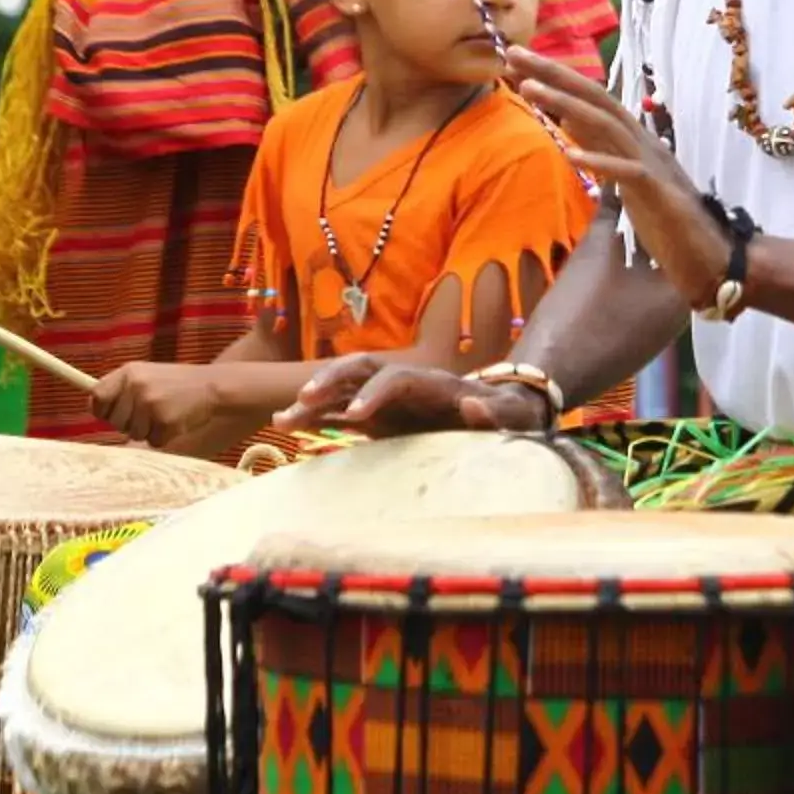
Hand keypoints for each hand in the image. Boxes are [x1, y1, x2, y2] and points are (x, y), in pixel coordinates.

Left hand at [93, 362, 247, 455]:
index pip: (97, 397)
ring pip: (134, 434)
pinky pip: (154, 442)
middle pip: (115, 421)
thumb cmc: (174, 383)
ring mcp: (151, 404)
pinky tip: (175, 421)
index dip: (101, 410)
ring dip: (148, 431)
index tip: (109, 414)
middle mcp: (137, 386)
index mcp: (129, 372)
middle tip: (149, 412)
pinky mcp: (166, 421)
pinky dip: (164, 437)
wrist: (211, 386)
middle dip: (129, 423)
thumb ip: (121, 388)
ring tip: (164, 413)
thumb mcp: (145, 375)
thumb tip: (94, 408)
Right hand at [281, 353, 544, 434]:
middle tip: (304, 399)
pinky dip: (315, 415)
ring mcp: (390, 398)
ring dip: (313, 399)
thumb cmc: (511, 416)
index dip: (375, 392)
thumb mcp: (513, 417)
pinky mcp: (380, 417)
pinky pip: (341, 411)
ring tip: (280, 418)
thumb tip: (473, 404)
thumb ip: (495, 413)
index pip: (397, 378)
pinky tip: (287, 425)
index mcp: (434, 382)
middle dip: (331, 380)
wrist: (504, 414)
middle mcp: (406, 383)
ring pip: (343, 388)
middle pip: (361, 368)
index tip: (356, 416)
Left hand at [506, 47, 729, 312]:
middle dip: (554, 74)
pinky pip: (628, 172)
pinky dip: (600, 161)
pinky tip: (570, 154)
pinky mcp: (660, 194)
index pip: (591, 99)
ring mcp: (652, 165)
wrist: (713, 257)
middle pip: (596, 98)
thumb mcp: (625, 179)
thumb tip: (570, 121)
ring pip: (607, 125)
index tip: (517, 62)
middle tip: (513, 52)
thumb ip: (602, 148)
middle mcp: (643, 143)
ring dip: (567, 106)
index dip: (556, 78)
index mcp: (634, 140)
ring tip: (529, 89)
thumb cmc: (669, 223)